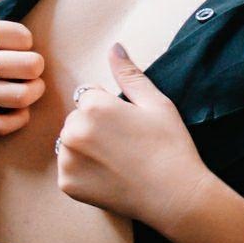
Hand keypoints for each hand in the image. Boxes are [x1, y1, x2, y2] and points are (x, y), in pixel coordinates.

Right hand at [0, 0, 45, 132]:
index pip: (20, 36)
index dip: (25, 39)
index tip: (15, 42)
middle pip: (27, 66)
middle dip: (33, 64)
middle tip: (25, 64)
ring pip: (20, 96)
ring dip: (33, 90)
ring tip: (26, 84)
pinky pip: (2, 125)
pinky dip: (18, 118)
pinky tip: (16, 106)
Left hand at [54, 44, 211, 225]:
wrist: (176, 196)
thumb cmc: (171, 147)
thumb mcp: (158, 104)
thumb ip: (130, 75)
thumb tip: (114, 46)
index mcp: (93, 105)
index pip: (89, 97)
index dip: (112, 111)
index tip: (132, 128)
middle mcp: (73, 129)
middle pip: (77, 120)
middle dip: (96, 129)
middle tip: (128, 147)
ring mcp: (67, 158)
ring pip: (70, 144)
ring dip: (87, 150)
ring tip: (119, 163)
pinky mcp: (67, 183)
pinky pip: (70, 170)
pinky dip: (86, 174)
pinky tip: (111, 178)